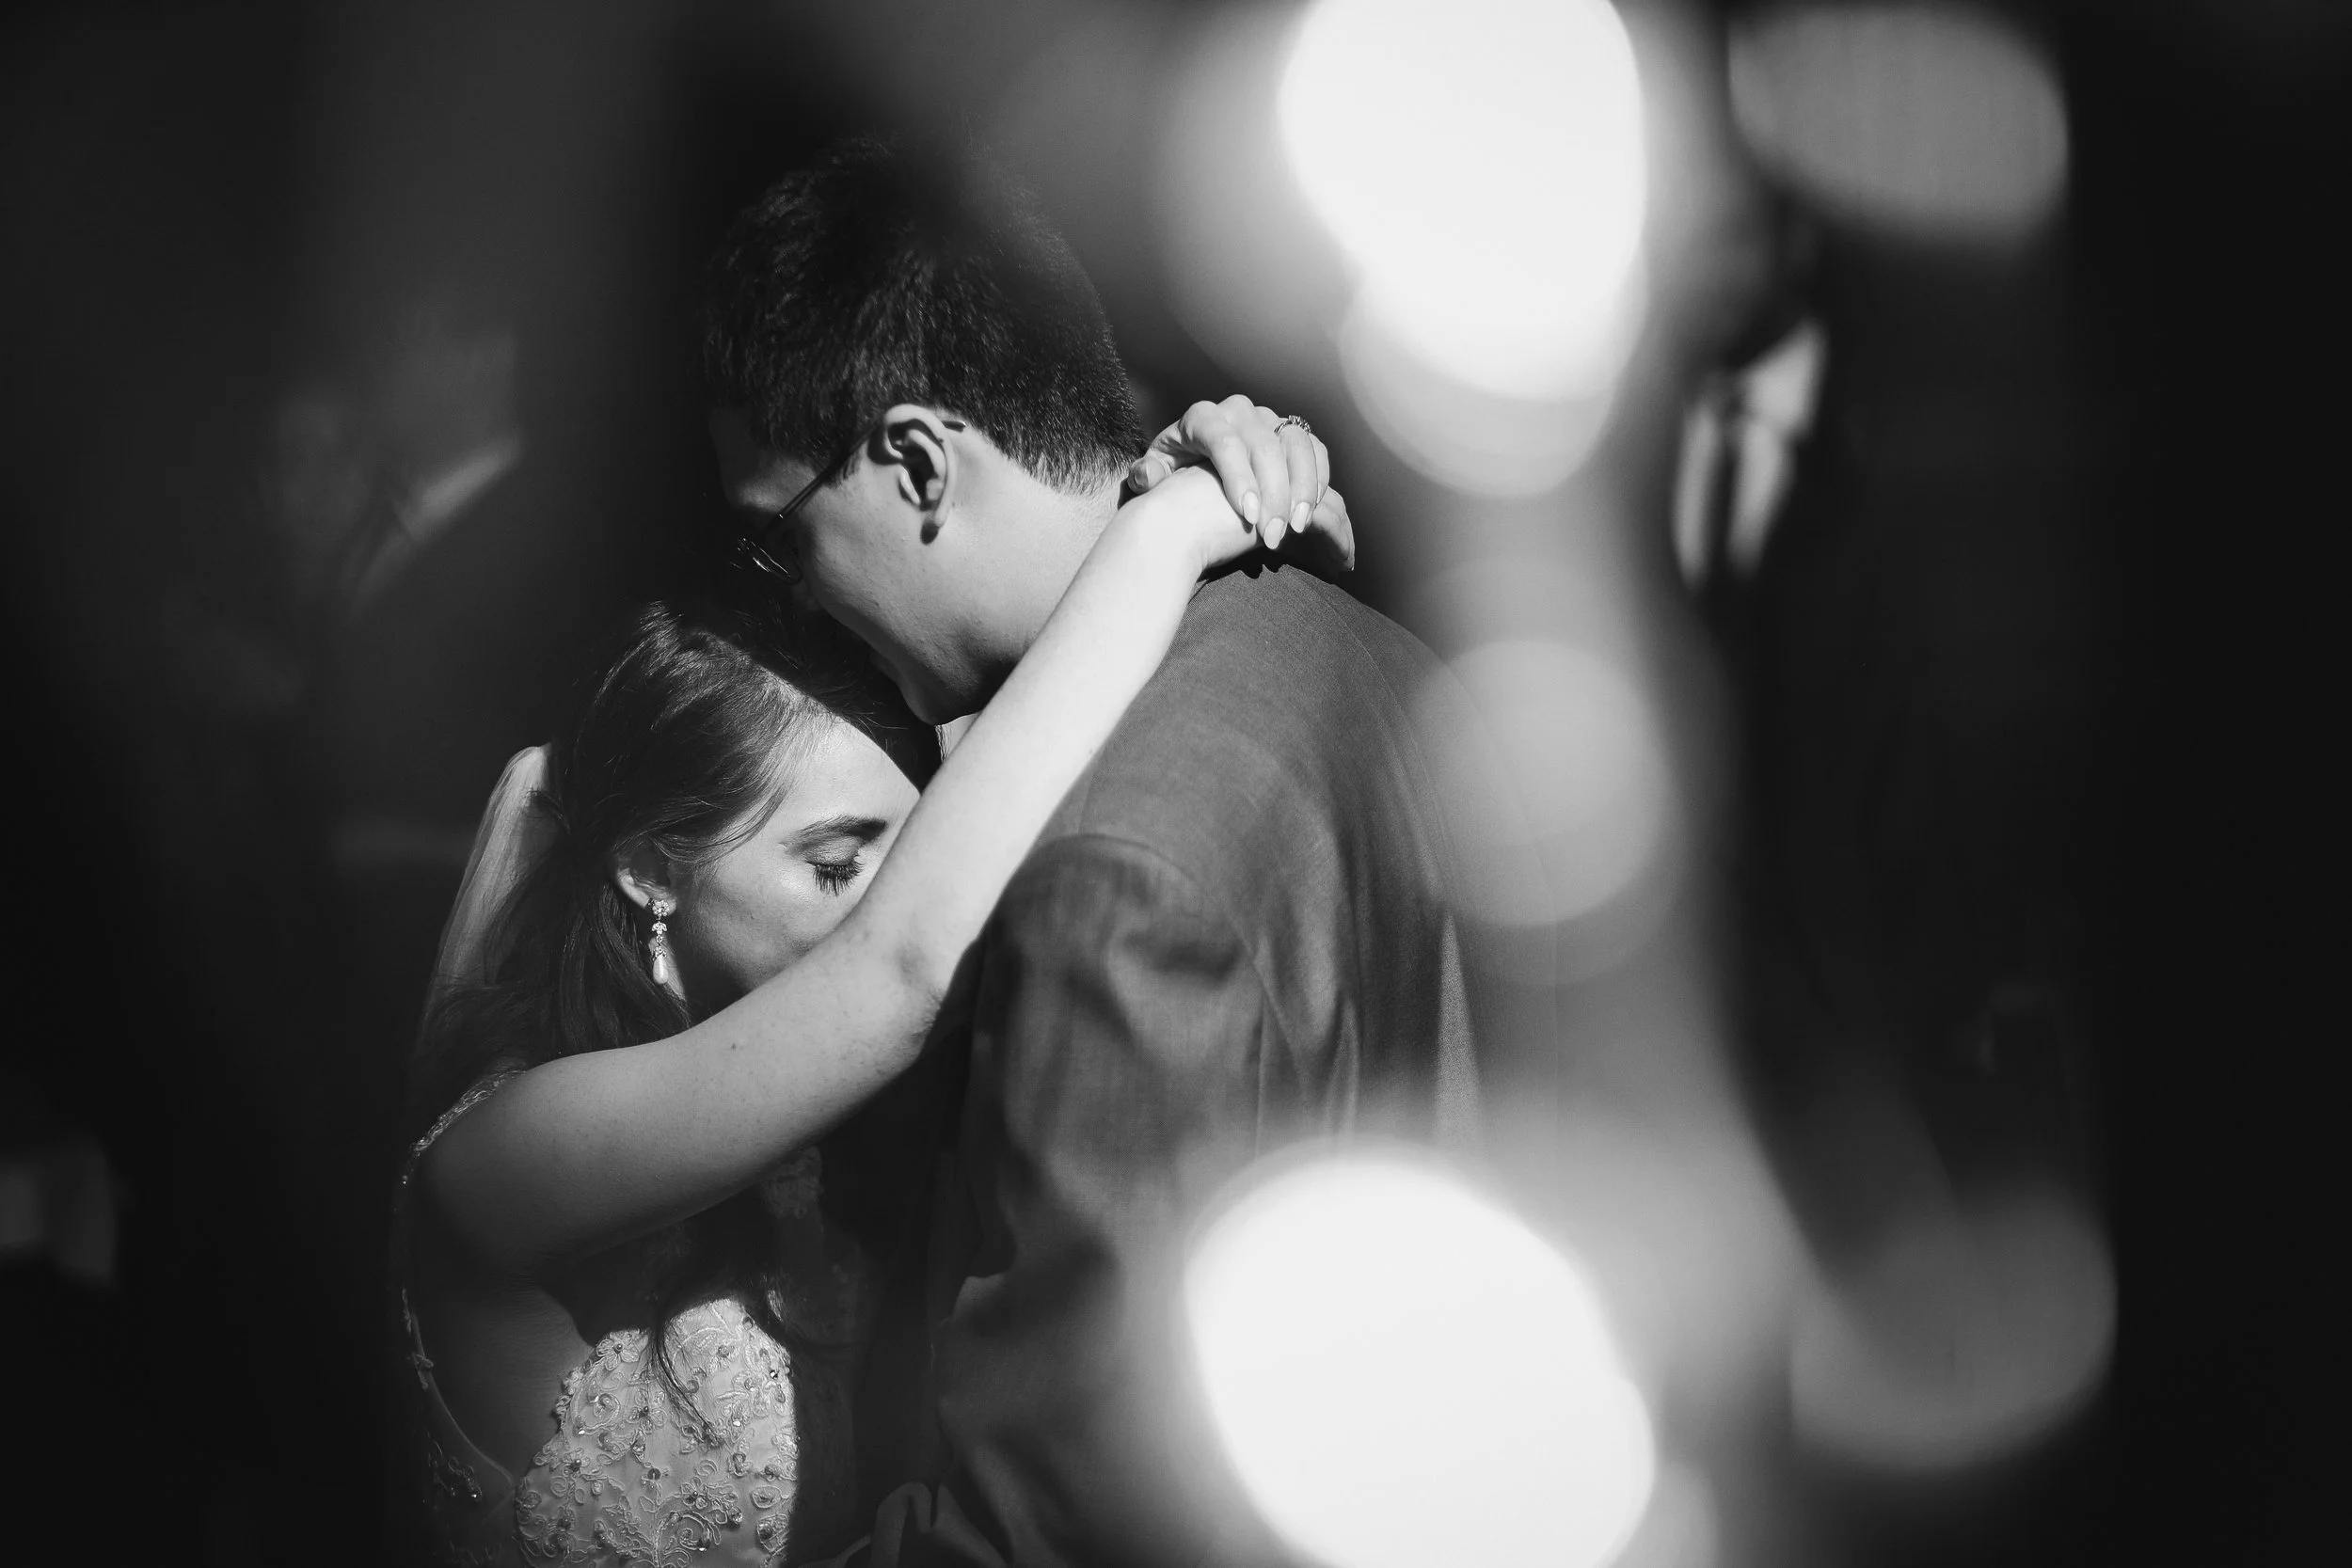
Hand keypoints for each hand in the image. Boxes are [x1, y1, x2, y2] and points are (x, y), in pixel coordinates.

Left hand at [1127, 394, 1352, 568]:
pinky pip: (1314, 449)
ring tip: (1297, 527)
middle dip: (1273, 492)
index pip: (1224, 441)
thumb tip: (1149, 475)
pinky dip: (1317, 479)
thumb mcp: (1154, 474)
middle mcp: (1238, 410)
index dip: (1239, 478)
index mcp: (1202, 417)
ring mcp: (1269, 418)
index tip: (1247, 516)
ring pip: (1296, 443)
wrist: (1196, 462)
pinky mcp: (1290, 432)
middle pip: (1264, 445)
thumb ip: (1147, 475)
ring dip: (1302, 486)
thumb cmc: (1173, 472)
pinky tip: (1309, 512)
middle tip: (1272, 534)